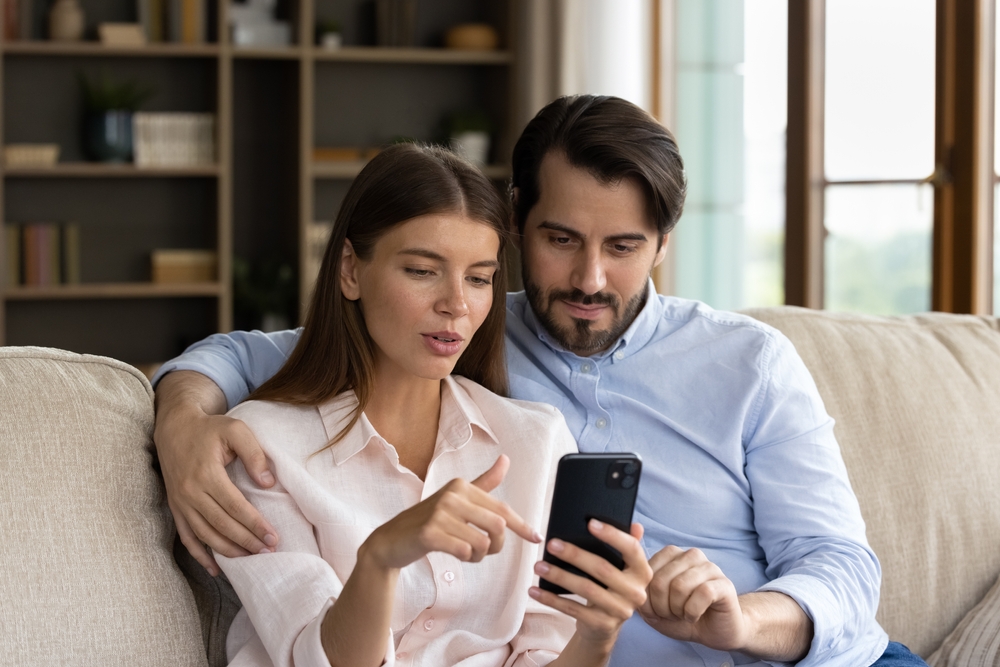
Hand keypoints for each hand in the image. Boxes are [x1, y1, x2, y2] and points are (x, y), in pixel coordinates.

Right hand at [154, 403, 277, 574]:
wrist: (174, 427)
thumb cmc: (210, 429)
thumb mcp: (236, 430)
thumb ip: (254, 454)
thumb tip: (268, 483)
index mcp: (206, 474)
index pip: (235, 507)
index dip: (255, 524)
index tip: (273, 537)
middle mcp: (190, 492)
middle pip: (221, 525)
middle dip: (246, 541)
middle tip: (268, 552)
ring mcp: (180, 502)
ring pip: (205, 535)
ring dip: (228, 551)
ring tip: (251, 559)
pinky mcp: (175, 507)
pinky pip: (186, 536)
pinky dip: (200, 555)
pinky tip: (216, 568)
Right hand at [360, 454, 541, 570]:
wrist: (391, 541)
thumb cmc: (428, 521)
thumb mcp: (457, 500)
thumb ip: (483, 483)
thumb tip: (506, 459)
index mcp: (461, 486)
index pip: (501, 509)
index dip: (522, 526)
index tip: (537, 538)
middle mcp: (452, 495)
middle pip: (497, 527)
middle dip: (497, 546)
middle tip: (484, 552)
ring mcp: (440, 513)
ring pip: (483, 543)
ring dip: (479, 555)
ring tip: (466, 553)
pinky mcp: (430, 533)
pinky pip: (465, 551)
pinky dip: (465, 559)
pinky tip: (455, 555)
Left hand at [529, 521, 651, 652]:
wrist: (605, 626)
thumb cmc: (610, 587)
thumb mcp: (621, 568)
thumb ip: (628, 546)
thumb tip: (634, 524)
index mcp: (642, 572)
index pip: (631, 549)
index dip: (612, 535)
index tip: (590, 523)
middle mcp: (635, 592)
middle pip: (602, 569)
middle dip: (574, 555)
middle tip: (552, 544)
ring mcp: (620, 611)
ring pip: (586, 589)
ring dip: (559, 576)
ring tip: (539, 566)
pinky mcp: (602, 625)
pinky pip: (573, 609)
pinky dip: (552, 599)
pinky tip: (535, 591)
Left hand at [638, 545, 746, 650]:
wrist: (714, 632)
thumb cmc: (681, 616)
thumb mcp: (653, 606)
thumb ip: (640, 592)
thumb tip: (632, 581)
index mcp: (671, 554)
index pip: (646, 571)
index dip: (647, 598)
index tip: (655, 609)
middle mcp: (691, 555)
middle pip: (660, 580)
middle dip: (661, 607)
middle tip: (671, 614)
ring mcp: (710, 567)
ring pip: (680, 586)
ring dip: (677, 610)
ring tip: (683, 615)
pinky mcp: (724, 583)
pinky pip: (702, 594)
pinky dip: (692, 612)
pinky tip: (695, 616)